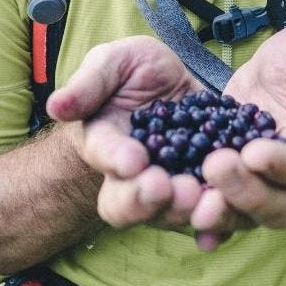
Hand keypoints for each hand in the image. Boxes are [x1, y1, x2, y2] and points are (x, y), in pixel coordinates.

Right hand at [45, 36, 212, 236]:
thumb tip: (56, 106)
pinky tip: (229, 216)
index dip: (116, 160)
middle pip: (128, 205)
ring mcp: (169, 189)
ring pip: (170, 214)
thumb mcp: (111, 63)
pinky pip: (210, 216)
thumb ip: (88, 83)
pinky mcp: (205, 191)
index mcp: (104, 146)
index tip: (133, 159)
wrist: (172, 88)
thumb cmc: (131, 75)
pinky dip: (219, 222)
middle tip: (166, 186)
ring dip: (184, 209)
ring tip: (202, 195)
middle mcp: (132, 179)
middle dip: (145, 199)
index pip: (104, 157)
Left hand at [189, 25, 285, 250]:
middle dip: (246, 192)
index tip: (253, 152)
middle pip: (277, 207)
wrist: (271, 67)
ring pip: (246, 216)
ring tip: (192, 195)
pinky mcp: (229, 182)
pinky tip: (192, 231)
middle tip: (215, 165)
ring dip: (221, 213)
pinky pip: (220, 210)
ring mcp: (258, 184)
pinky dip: (209, 228)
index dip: (281, 166)